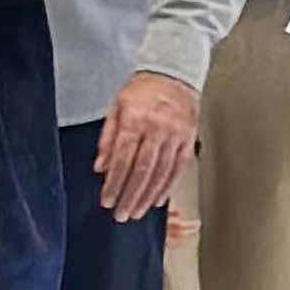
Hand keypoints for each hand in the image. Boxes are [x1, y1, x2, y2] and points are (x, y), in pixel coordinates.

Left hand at [95, 71, 198, 221]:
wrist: (173, 75)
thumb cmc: (142, 91)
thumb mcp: (116, 108)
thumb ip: (108, 138)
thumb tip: (101, 167)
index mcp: (135, 119)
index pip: (123, 158)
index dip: (114, 183)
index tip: (107, 200)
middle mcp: (157, 128)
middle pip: (142, 170)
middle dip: (130, 195)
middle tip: (122, 214)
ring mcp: (175, 135)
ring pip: (161, 172)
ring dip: (148, 196)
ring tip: (138, 211)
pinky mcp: (188, 139)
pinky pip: (178, 168)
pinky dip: (167, 186)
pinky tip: (158, 200)